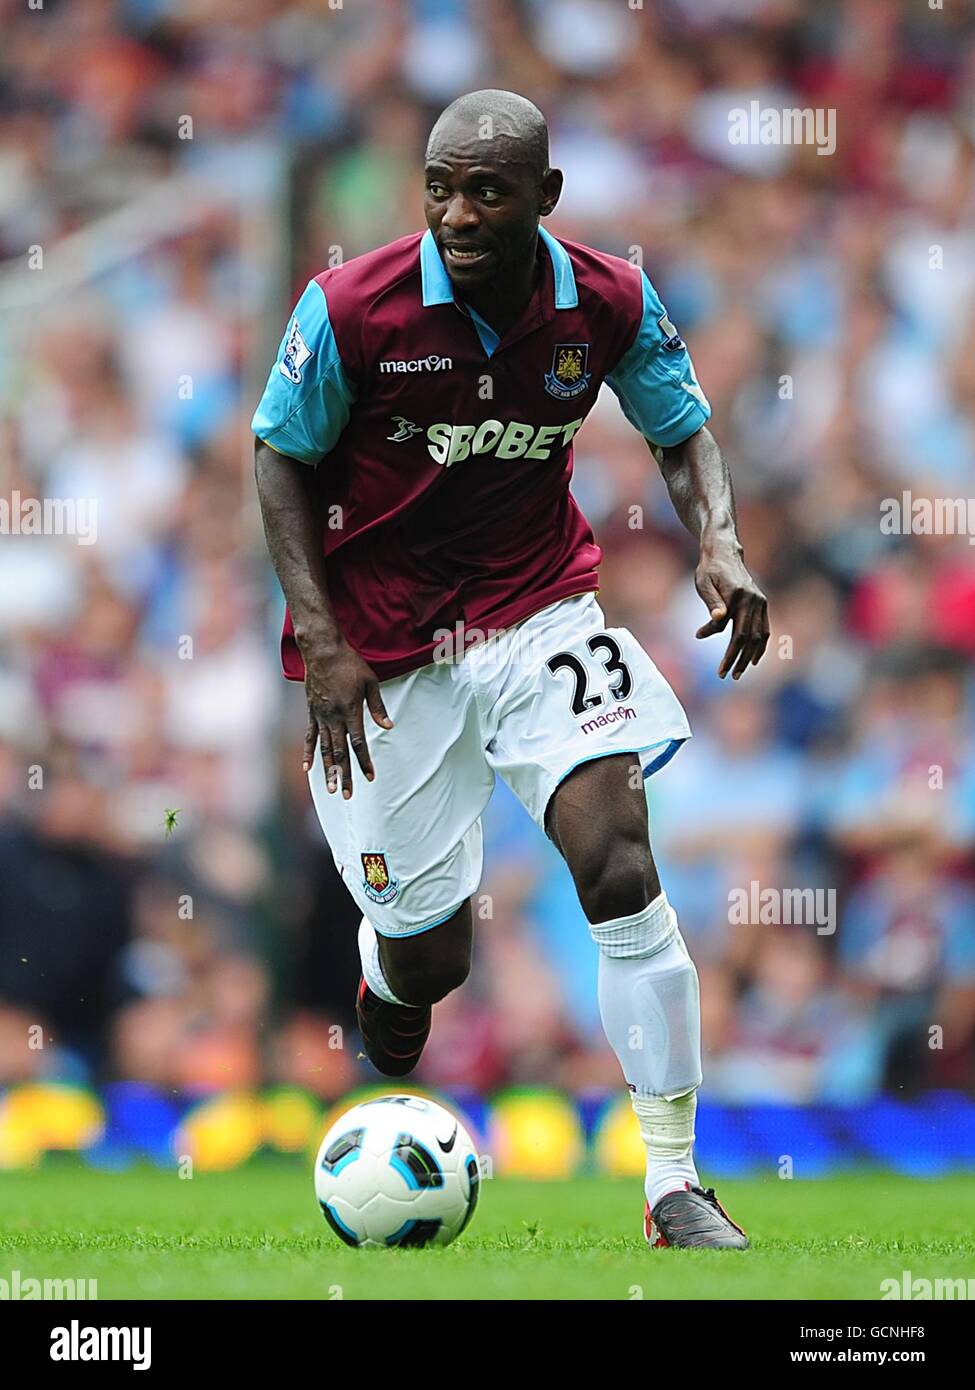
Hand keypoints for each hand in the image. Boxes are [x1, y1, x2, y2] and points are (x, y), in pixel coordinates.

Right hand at [300, 640, 392, 795]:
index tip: (371, 777)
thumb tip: (389, 727)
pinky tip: (307, 769)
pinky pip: (309, 737)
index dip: (365, 762)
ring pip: (325, 749)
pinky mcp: (311, 712)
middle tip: (348, 795)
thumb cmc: (350, 664)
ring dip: (328, 770)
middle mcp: (334, 718)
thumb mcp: (370, 682)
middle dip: (345, 775)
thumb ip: (378, 707)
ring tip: (331, 789)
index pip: (359, 743)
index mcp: (351, 711)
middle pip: (340, 752)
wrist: (322, 650)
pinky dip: (309, 753)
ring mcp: (321, 716)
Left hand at [694, 542, 769, 678]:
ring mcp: (760, 601)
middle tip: (728, 676)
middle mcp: (754, 600)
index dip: (730, 655)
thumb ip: (712, 603)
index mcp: (739, 597)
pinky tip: (753, 659)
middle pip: (750, 638)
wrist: (724, 552)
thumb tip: (718, 620)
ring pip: (760, 635)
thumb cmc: (709, 570)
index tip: (720, 671)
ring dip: (751, 656)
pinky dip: (761, 645)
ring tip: (739, 672)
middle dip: (739, 660)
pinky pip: (765, 628)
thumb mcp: (704, 584)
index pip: (737, 635)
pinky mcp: (762, 602)